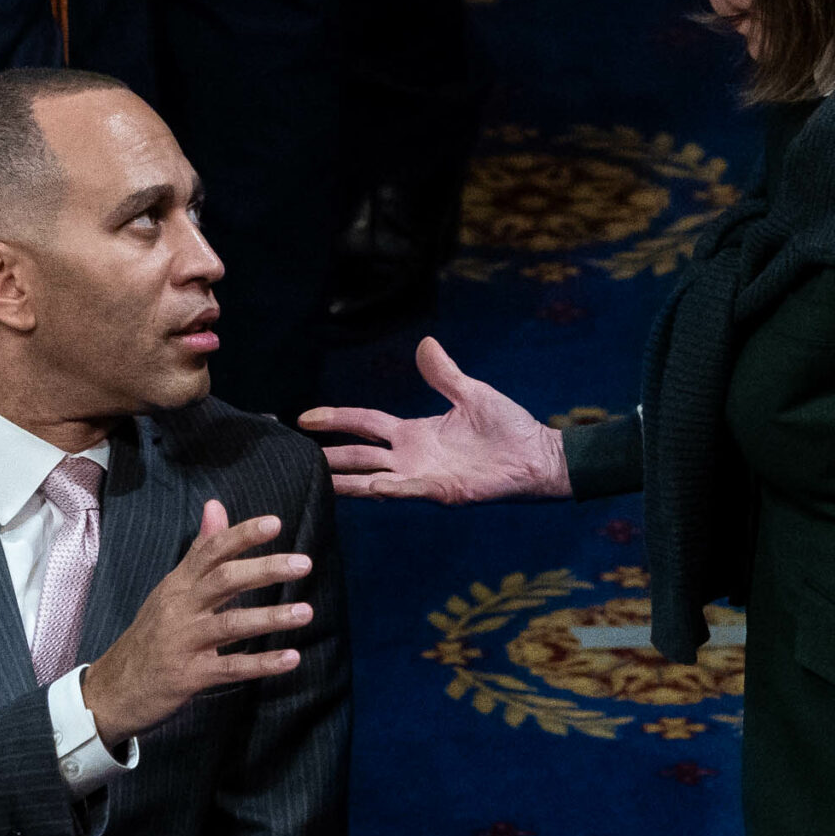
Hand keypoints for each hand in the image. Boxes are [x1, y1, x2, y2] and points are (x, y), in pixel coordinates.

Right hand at [81, 499, 311, 746]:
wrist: (113, 689)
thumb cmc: (151, 636)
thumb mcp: (170, 590)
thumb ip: (198, 551)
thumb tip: (216, 505)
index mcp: (178, 585)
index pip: (210, 550)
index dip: (242, 535)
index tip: (275, 523)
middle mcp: (180, 608)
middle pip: (223, 580)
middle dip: (264, 570)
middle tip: (304, 564)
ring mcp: (184, 642)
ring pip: (231, 624)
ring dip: (270, 617)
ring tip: (306, 612)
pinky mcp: (189, 676)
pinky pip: (230, 667)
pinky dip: (262, 663)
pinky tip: (291, 658)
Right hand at [298, 337, 570, 502]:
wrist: (537, 455)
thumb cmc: (509, 427)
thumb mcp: (471, 393)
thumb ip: (444, 374)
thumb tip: (425, 344)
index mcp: (414, 432)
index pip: (365, 423)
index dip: (336, 419)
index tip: (306, 417)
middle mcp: (412, 456)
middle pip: (360, 454)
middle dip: (330, 454)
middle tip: (297, 454)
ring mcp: (423, 476)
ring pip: (374, 479)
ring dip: (347, 479)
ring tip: (316, 480)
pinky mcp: (441, 491)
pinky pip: (407, 490)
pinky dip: (386, 489)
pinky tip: (365, 489)